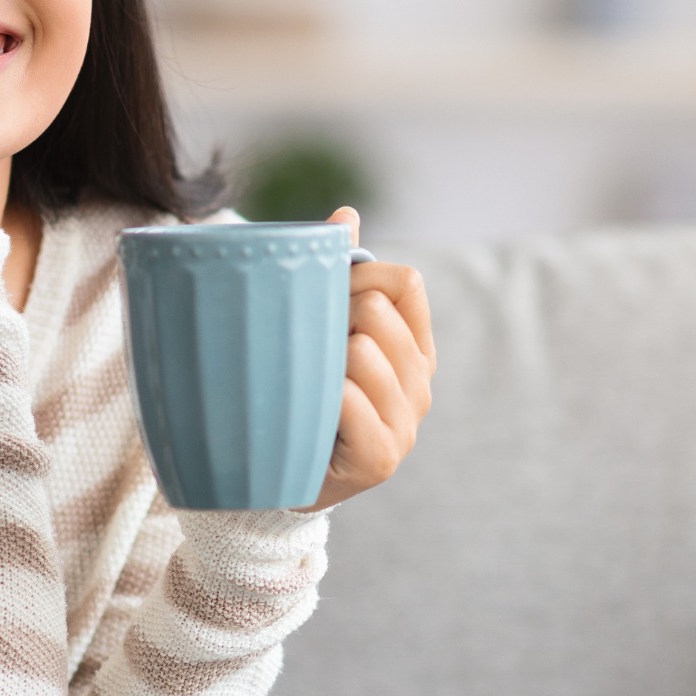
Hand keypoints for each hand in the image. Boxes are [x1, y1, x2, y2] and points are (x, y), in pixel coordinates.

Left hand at [308, 206, 436, 510]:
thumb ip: (338, 274)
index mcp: (413, 348)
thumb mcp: (322, 333)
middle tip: (305, 352)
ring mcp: (406, 424)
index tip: (323, 298)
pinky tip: (308, 418)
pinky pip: (347, 400)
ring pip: (361, 351)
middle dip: (330, 318)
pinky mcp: (382, 459)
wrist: (276, 481)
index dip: (358, 274)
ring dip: (319, 363)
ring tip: (305, 389)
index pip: (405, 282)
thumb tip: (346, 213)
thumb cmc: (301, 396)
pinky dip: (320, 401)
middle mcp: (420, 384)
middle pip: (378, 310)